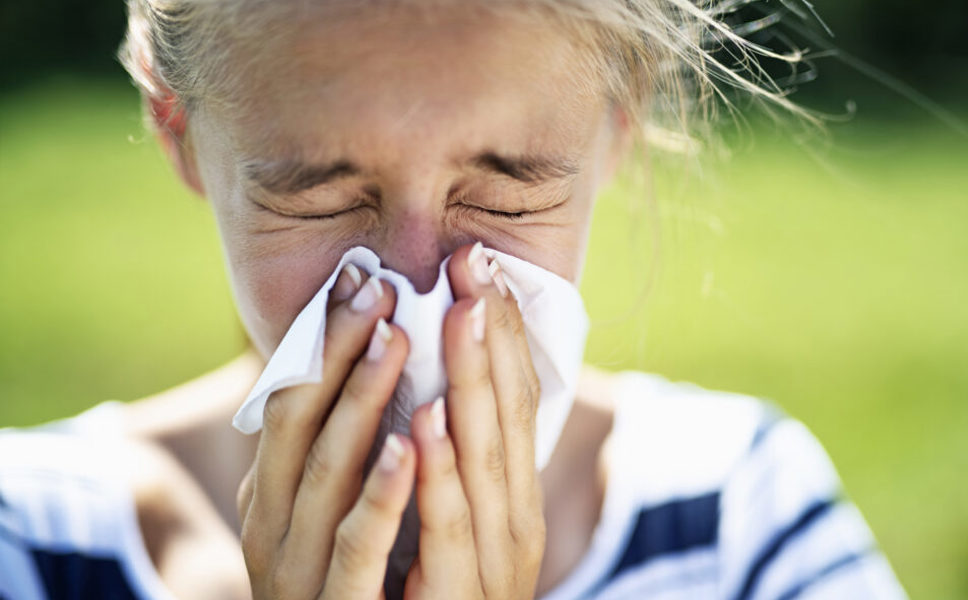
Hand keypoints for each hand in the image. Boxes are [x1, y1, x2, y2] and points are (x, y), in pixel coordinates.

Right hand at [236, 266, 415, 598]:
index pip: (288, 400)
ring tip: (396, 338)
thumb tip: (349, 369)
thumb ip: (332, 453)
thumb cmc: (341, 584)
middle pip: (299, 423)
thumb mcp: (324, 513)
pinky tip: (412, 443)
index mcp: (272, 495)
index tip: (359, 279)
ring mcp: (297, 569)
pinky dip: (382, 491)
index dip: (321, 340)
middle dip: (338, 351)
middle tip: (379, 287)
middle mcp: (273, 526)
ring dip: (360, 401)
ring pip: (324, 473)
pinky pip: (357, 546)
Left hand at [404, 243, 545, 598]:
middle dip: (492, 336)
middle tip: (475, 262)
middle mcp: (513, 522)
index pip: (516, 400)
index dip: (503, 332)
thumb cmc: (432, 594)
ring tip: (459, 314)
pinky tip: (428, 421)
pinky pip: (449, 530)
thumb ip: (454, 460)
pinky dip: (441, 473)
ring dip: (474, 383)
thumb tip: (435, 383)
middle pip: (509, 416)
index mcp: (510, 496)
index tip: (484, 267)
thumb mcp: (450, 517)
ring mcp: (493, 562)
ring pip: (486, 460)